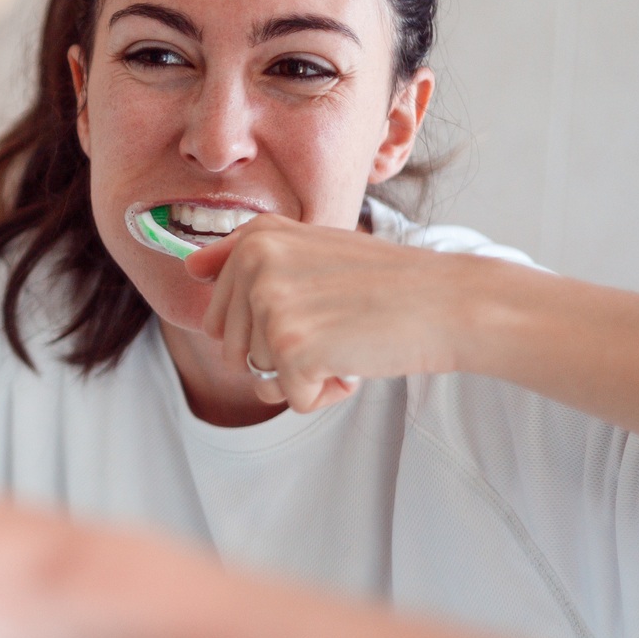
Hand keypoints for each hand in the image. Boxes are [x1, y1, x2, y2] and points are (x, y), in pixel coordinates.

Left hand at [185, 214, 483, 412]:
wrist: (450, 302)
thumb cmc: (387, 283)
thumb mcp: (311, 251)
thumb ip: (246, 259)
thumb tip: (188, 267)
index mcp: (254, 238)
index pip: (219, 317)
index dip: (271, 328)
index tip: (317, 303)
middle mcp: (253, 263)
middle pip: (235, 351)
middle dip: (284, 355)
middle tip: (337, 324)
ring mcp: (269, 304)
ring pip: (261, 377)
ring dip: (307, 374)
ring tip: (349, 337)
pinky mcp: (289, 347)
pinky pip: (292, 400)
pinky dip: (327, 393)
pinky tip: (358, 359)